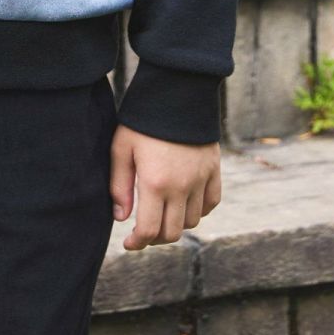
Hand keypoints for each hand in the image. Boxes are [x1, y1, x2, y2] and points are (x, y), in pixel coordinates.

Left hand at [109, 122, 221, 249]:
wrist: (176, 91)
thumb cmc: (143, 120)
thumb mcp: (121, 148)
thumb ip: (119, 185)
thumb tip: (121, 217)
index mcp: (155, 183)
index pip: (149, 230)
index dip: (137, 243)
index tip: (129, 243)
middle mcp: (181, 187)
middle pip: (172, 232)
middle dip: (155, 238)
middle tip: (144, 231)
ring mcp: (200, 179)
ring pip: (192, 220)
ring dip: (176, 224)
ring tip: (162, 213)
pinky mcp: (214, 169)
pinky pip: (211, 203)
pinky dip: (199, 210)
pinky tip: (185, 203)